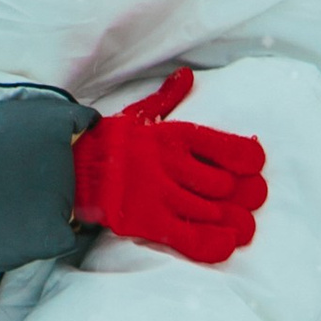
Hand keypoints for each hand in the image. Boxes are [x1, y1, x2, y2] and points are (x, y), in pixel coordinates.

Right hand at [71, 68, 266, 266]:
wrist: (67, 169)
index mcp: (172, 136)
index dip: (246, 157)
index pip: (224, 145)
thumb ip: (166, 98)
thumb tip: (185, 76)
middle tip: (249, 198)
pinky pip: (190, 238)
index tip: (253, 165)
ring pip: (212, 212)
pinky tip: (227, 243)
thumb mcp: (138, 115)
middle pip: (223, 185)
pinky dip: (214, 244)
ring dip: (234, 220)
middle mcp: (170, 165)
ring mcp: (159, 195)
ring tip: (242, 224)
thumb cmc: (108, 142)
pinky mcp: (147, 222)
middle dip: (242, 194)